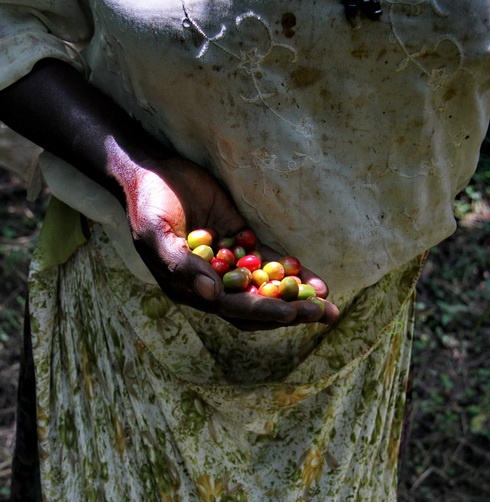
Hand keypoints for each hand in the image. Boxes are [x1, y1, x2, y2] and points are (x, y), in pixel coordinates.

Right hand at [116, 155, 339, 329]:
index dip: (261, 311)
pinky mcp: (241, 242)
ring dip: (297, 297)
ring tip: (328, 303)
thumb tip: (211, 295)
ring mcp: (230, 264)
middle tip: (323, 313)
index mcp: (192, 290)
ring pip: (268, 288)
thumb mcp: (156, 234)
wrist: (153, 174)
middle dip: (290, 311)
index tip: (290, 313)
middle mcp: (213, 284)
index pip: (232, 308)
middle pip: (256, 305)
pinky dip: (292, 272)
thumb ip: (180, 266)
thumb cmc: (148, 206)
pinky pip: (270, 261)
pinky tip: (317, 280)